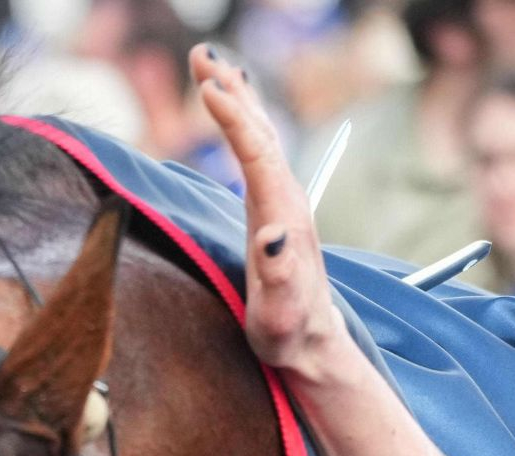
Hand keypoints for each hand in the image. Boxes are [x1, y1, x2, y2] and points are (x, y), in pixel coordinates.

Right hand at [189, 45, 353, 380]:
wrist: (313, 343)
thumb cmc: (288, 333)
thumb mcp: (279, 313)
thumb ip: (278, 274)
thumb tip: (271, 233)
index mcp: (282, 215)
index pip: (257, 153)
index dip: (234, 119)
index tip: (209, 88)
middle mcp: (286, 198)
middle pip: (259, 130)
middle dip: (230, 90)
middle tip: (201, 53)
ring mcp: (282, 199)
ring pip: (259, 134)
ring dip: (235, 96)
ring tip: (210, 65)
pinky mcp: (274, 205)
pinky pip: (257, 148)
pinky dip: (242, 118)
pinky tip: (233, 104)